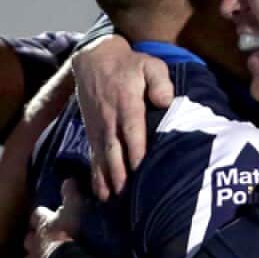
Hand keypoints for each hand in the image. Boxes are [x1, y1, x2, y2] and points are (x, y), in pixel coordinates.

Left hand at [17, 180, 83, 257]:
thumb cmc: (71, 239)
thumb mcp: (75, 212)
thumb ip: (71, 196)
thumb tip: (68, 179)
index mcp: (42, 226)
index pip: (37, 216)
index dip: (42, 218)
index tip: (49, 219)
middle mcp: (32, 245)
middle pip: (29, 240)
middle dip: (35, 242)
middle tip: (48, 245)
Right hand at [73, 35, 173, 199]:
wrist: (94, 58)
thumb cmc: (130, 64)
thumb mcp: (150, 65)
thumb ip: (160, 82)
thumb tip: (165, 102)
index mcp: (128, 104)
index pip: (132, 131)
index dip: (136, 151)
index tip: (141, 170)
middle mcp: (111, 119)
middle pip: (115, 149)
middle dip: (120, 172)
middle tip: (125, 194)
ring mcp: (99, 127)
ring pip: (102, 156)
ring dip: (106, 178)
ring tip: (110, 199)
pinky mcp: (92, 131)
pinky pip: (93, 155)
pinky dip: (95, 174)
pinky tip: (100, 191)